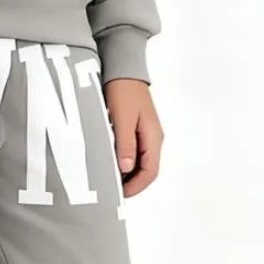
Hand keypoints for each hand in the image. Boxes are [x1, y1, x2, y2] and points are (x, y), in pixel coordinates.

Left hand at [104, 78, 162, 196]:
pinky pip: (135, 151)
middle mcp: (153, 138)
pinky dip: (125, 161)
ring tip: (110, 178)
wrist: (123, 69)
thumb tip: (127, 169)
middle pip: (147, 170)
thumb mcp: (122, 118)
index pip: (150, 171)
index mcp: (153, 137)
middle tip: (112, 190)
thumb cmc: (123, 90)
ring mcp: (146, 134)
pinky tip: (111, 162)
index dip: (136, 187)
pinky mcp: (137, 129)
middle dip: (132, 183)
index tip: (120, 194)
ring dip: (128, 173)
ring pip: (141, 162)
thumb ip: (125, 144)